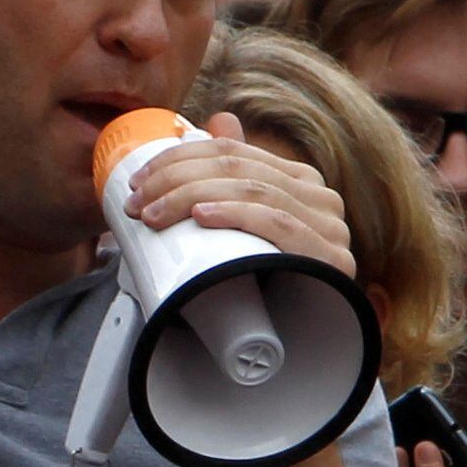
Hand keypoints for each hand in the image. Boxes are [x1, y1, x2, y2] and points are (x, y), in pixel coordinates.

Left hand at [123, 114, 356, 279]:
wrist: (305, 347)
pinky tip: (203, 215)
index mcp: (300, 182)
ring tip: (154, 215)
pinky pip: (277, 224)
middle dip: (176, 180)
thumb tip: (221, 119)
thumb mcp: (247, 225)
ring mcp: (329, 227)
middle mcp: (320, 198)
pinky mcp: (329, 258)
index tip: (139, 180)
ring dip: (192, 197)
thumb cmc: (270, 285)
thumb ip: (238, 175)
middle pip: (238, 170)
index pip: (234, 153)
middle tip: (137, 203)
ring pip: (252, 192)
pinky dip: (236, 214)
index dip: (181, 158)